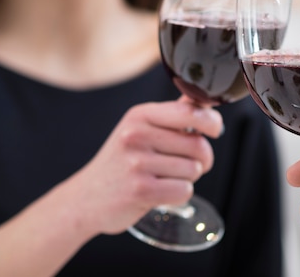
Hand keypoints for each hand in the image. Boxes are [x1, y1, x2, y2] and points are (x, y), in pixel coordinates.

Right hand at [70, 96, 222, 235]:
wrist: (86, 198)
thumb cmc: (121, 162)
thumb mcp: (140, 129)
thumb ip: (173, 116)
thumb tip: (204, 101)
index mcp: (140, 115)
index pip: (190, 112)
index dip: (212, 122)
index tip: (214, 130)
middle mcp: (136, 135)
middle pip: (198, 145)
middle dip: (202, 159)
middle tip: (187, 164)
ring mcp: (137, 162)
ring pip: (194, 170)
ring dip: (187, 178)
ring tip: (165, 178)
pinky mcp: (140, 189)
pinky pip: (184, 190)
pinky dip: (179, 195)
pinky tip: (162, 192)